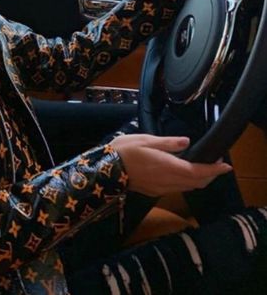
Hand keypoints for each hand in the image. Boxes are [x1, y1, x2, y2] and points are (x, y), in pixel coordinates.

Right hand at [110, 133, 231, 196]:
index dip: (214, 170)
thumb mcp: (146, 140)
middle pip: (197, 183)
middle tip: (217, 164)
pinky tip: (184, 173)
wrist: (106, 171)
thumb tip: (188, 141)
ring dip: (200, 180)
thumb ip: (168, 143)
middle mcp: (168, 181)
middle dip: (210, 176)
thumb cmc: (124, 151)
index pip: (198, 172)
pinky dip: (188, 182)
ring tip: (204, 167)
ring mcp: (162, 189)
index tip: (226, 165)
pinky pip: (178, 188)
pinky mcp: (155, 191)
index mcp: (168, 167)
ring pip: (188, 188)